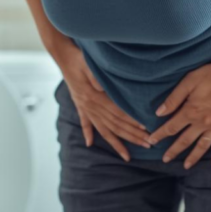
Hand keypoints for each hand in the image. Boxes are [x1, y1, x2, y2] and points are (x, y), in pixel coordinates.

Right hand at [54, 42, 150, 160]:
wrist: (62, 55)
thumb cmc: (79, 57)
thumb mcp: (87, 63)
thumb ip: (95, 76)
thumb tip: (103, 88)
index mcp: (93, 97)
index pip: (117, 113)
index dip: (131, 121)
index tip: (145, 129)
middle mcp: (89, 106)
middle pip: (114, 125)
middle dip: (131, 136)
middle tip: (148, 144)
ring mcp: (84, 107)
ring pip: (103, 129)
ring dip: (117, 143)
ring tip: (128, 156)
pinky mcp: (80, 104)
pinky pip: (85, 123)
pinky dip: (88, 133)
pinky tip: (90, 143)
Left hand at [145, 61, 210, 168]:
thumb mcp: (188, 82)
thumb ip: (174, 99)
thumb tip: (158, 113)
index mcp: (190, 112)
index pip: (171, 127)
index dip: (159, 135)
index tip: (151, 141)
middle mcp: (202, 123)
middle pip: (184, 141)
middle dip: (173, 151)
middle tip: (165, 160)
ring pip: (203, 146)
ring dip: (193, 157)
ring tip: (186, 166)